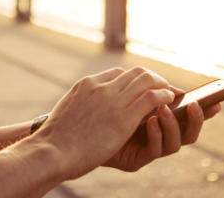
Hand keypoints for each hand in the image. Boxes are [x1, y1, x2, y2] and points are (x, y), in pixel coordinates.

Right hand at [34, 67, 175, 178]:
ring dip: (162, 84)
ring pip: (147, 80)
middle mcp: (102, 87)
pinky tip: (169, 101)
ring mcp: (113, 100)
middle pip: (136, 72)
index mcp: (87, 84)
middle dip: (153, 77)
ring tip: (170, 93)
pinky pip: (152, 97)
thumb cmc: (57, 140)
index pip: (118, 73)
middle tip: (163, 86)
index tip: (143, 86)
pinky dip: (164, 96)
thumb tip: (91, 111)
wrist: (52, 150)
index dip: (134, 79)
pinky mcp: (124, 117)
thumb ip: (83, 105)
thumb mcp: (68, 111)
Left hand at [103, 94, 221, 171]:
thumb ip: (146, 91)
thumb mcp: (126, 97)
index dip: (205, 111)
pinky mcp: (136, 160)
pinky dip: (156, 134)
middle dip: (196, 120)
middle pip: (189, 134)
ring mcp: (149, 150)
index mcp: (161, 120)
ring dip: (173, 125)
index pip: (188, 117)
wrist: (74, 136)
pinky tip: (150, 121)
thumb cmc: (100, 113)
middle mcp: (159, 137)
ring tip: (164, 110)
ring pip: (175, 144)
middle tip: (195, 105)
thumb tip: (169, 86)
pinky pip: (154, 150)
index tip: (216, 101)